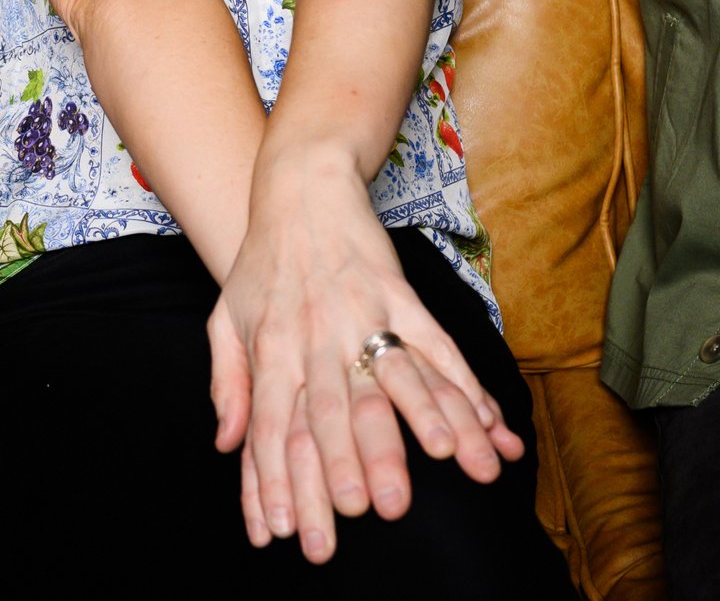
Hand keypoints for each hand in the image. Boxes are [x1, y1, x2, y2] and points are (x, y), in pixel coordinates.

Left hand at [209, 156, 522, 563]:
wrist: (300, 186)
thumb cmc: (261, 262)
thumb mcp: (225, 318)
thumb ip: (228, 385)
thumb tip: (227, 446)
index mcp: (271, 347)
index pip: (273, 425)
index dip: (277, 481)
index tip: (286, 534)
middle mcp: (318, 335)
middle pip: (340, 406)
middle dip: (359, 461)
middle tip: (380, 511)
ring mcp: (366, 313)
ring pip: (401, 373)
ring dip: (432, 418)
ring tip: (457, 461)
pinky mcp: (403, 296)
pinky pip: (439, 347)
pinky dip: (468, 386)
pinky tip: (494, 424)